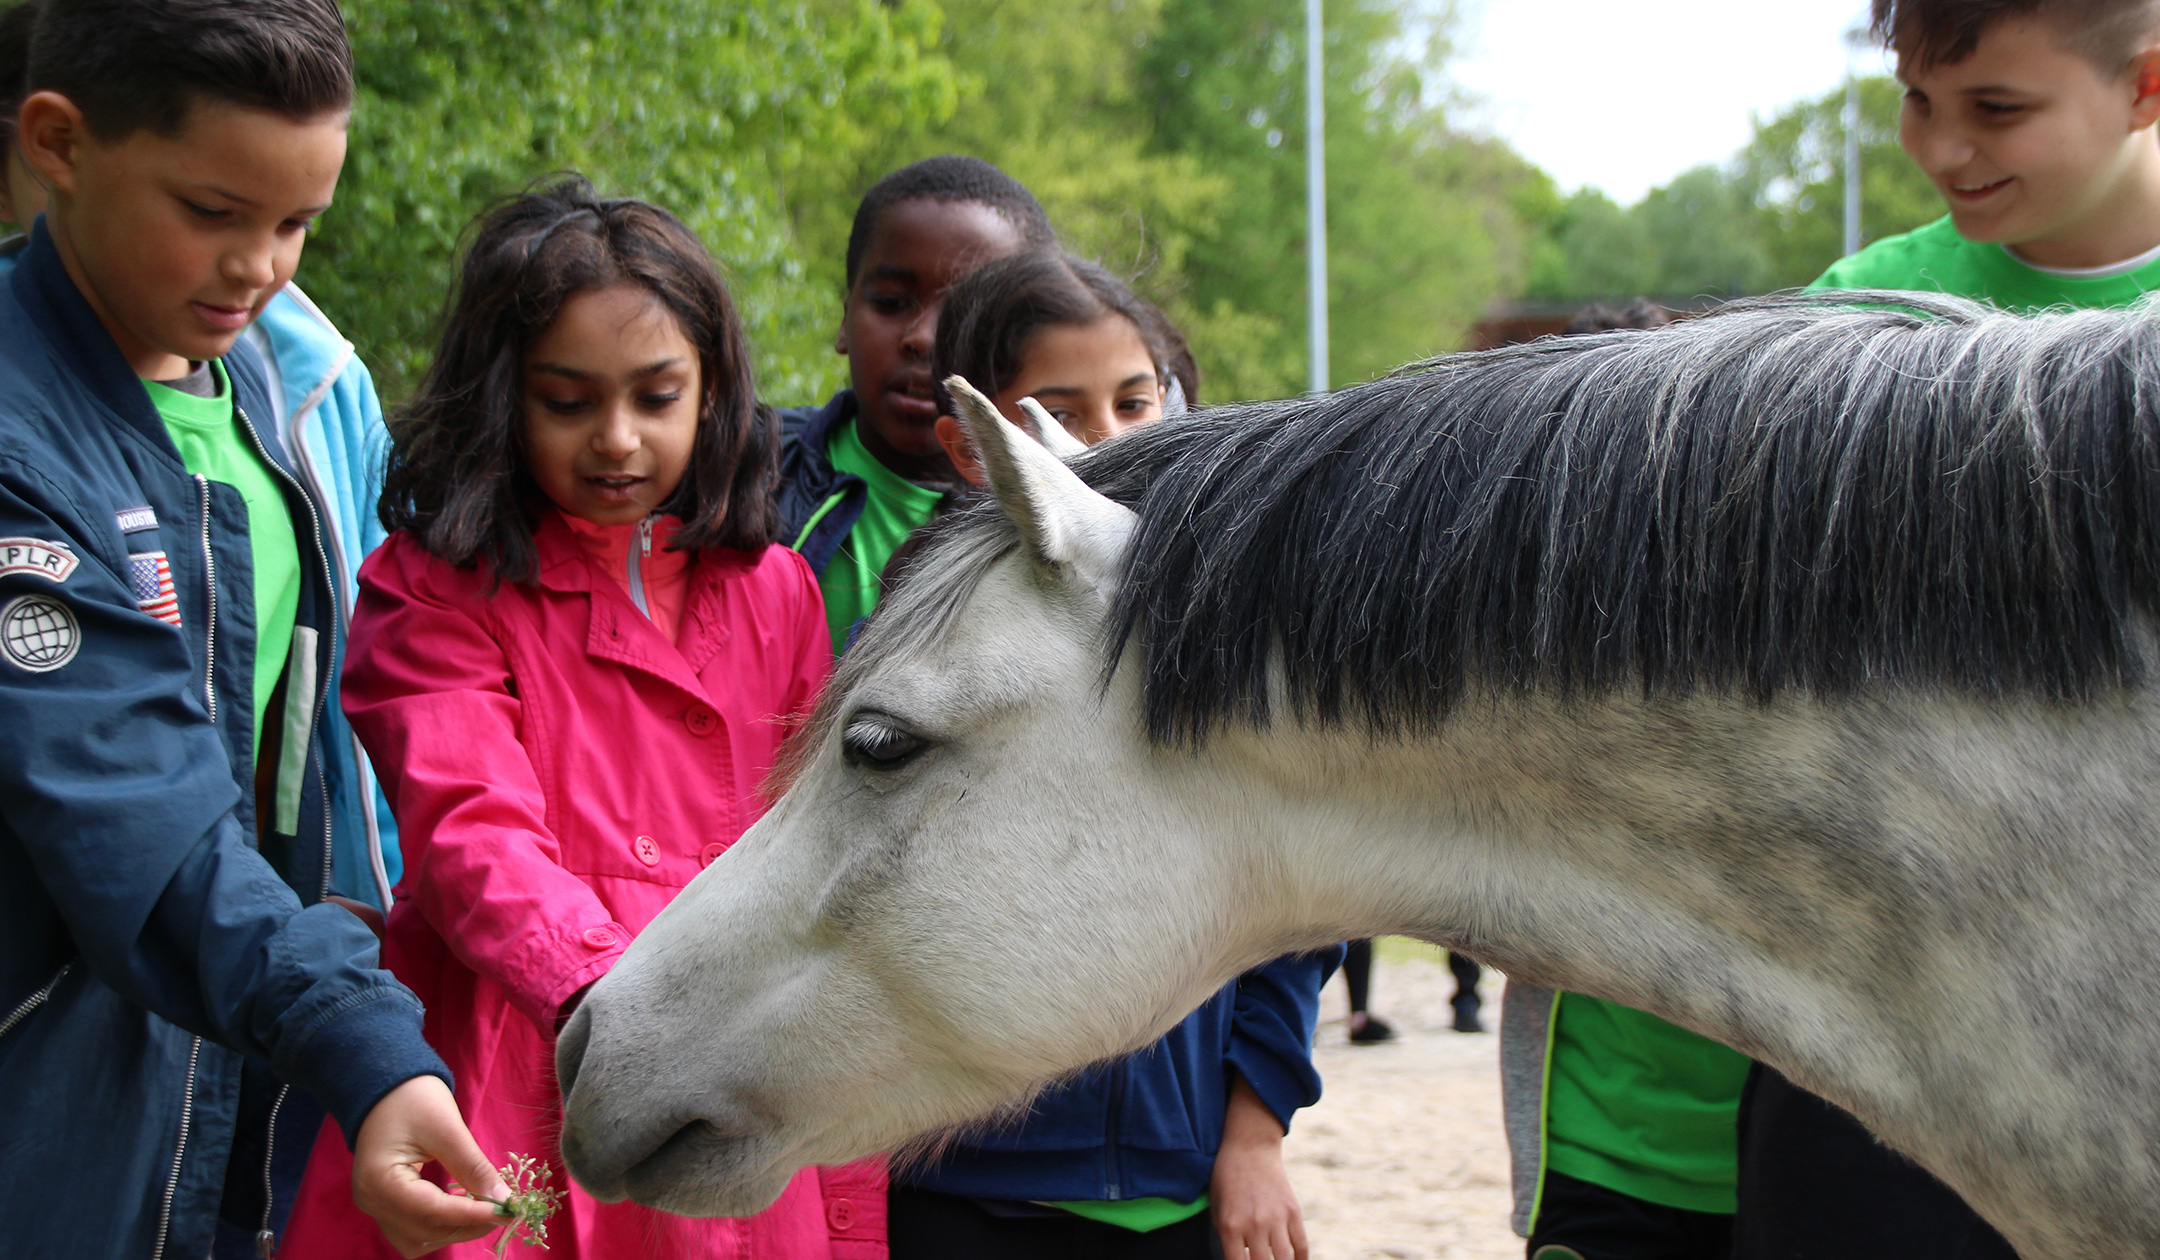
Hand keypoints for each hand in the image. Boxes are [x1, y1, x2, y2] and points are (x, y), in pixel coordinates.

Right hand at [352, 1075, 511, 1257]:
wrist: (384, 1086)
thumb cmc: (413, 1098)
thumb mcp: (446, 1127)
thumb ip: (472, 1166)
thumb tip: (503, 1198)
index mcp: (380, 1181)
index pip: (432, 1212)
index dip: (473, 1216)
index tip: (509, 1211)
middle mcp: (371, 1202)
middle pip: (425, 1232)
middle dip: (468, 1225)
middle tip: (505, 1208)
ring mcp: (374, 1206)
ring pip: (419, 1239)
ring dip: (455, 1230)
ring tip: (485, 1206)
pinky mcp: (384, 1205)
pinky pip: (414, 1230)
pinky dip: (441, 1225)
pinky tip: (464, 1205)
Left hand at [1210, 1077, 1308, 1259]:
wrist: (1250, 1147)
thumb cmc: (1227, 1178)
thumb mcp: (1218, 1208)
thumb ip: (1227, 1238)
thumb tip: (1240, 1258)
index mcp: (1230, 1226)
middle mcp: (1254, 1225)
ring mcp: (1276, 1218)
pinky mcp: (1293, 1211)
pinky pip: (1301, 1245)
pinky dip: (1301, 1259)